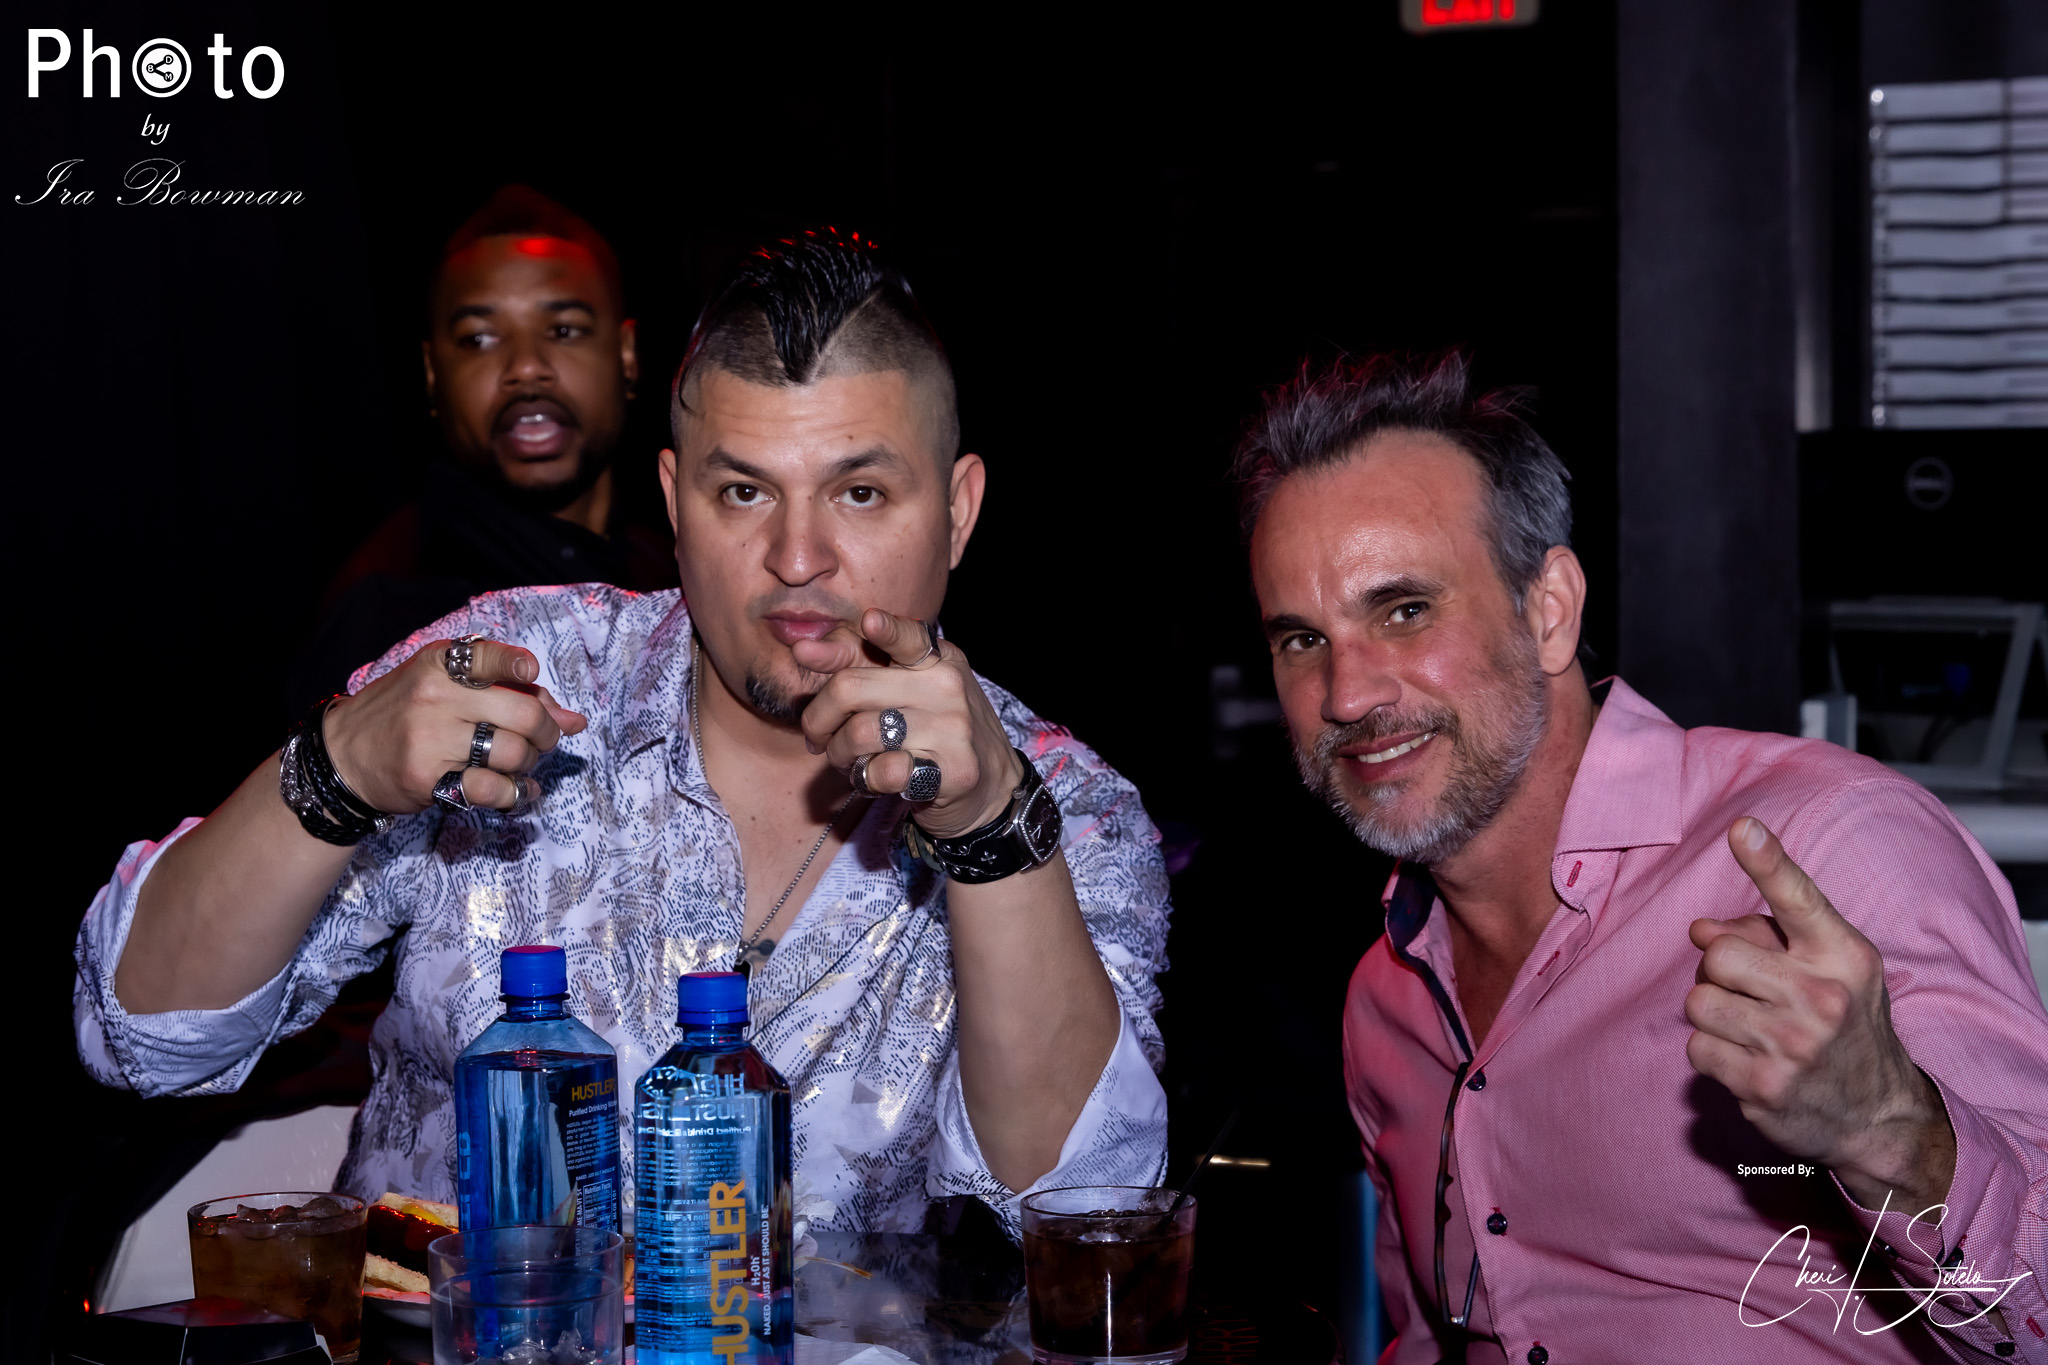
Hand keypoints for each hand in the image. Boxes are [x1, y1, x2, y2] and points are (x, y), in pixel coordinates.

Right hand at [323, 638, 587, 813]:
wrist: (342, 756)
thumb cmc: (403, 713)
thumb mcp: (442, 685)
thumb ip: (508, 692)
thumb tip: (574, 720)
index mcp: (440, 664)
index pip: (491, 657)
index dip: (520, 668)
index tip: (531, 677)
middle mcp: (436, 697)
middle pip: (522, 715)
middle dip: (546, 732)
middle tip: (543, 740)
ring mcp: (431, 739)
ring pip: (513, 753)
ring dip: (529, 763)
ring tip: (520, 763)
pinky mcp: (429, 779)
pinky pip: (491, 788)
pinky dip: (516, 793)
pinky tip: (520, 790)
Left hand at [794, 609, 1022, 837]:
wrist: (993, 789)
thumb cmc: (937, 733)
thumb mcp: (909, 690)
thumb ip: (857, 664)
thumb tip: (803, 647)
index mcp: (939, 660)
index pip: (909, 637)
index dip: (885, 630)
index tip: (869, 621)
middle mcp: (949, 687)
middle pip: (851, 688)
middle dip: (818, 718)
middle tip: (818, 736)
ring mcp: (954, 728)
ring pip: (859, 733)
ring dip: (839, 754)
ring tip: (848, 761)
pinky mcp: (953, 770)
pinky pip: (884, 770)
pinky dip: (866, 779)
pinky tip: (874, 779)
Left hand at [1685, 817, 1954, 1210]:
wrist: (1880, 1116)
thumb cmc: (1845, 1025)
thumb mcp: (1827, 970)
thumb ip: (1768, 937)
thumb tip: (1700, 929)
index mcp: (1843, 956)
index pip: (1798, 898)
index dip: (1767, 862)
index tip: (1742, 829)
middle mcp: (1822, 997)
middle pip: (1719, 954)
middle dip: (1721, 972)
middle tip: (1752, 993)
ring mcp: (1793, 1044)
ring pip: (1699, 1001)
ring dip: (1713, 1014)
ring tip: (1751, 1029)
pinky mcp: (1764, 1085)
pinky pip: (1697, 1048)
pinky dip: (1713, 1053)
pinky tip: (1748, 1061)